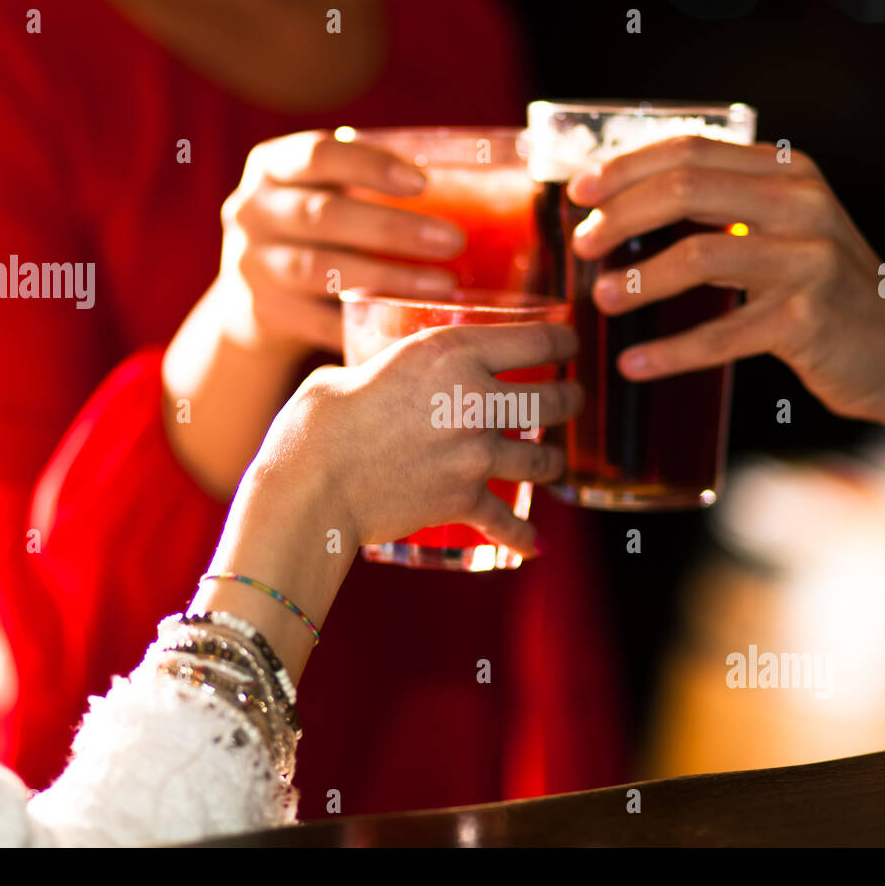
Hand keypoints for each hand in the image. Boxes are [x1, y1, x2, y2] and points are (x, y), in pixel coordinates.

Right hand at [164, 130, 466, 496]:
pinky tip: (411, 328)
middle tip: (454, 241)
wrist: (251, 296)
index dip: (370, 167)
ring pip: (323, 271)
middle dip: (393, 230)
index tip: (423, 182)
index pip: (319, 155)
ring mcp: (252, 266)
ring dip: (388, 279)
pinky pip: (321, 322)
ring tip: (443, 286)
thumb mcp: (325, 192)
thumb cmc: (316, 231)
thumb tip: (477, 180)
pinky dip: (366, 324)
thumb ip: (370, 183)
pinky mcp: (264, 314)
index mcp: (272, 166)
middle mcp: (251, 212)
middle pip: (324, 216)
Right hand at [251, 321, 582, 554]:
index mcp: (451, 352)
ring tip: (553, 462)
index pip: (536, 341)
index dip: (563, 343)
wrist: (312, 485)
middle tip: (572, 401)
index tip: (570, 347)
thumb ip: (383, 373)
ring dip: (552, 462)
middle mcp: (476, 399)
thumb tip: (377, 379)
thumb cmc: (318, 421)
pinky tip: (535, 544)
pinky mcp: (464, 500)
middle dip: (569, 401)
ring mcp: (476, 454)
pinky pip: (507, 522)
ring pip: (541, 459)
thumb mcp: (355, 369)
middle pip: (552, 400)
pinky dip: (523, 536)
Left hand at [568, 135, 884, 450]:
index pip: (692, 149)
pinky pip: (721, 334)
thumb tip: (626, 209)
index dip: (627, 167)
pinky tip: (634, 365)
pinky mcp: (807, 318)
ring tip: (599, 299)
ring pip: (698, 254)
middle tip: (582, 244)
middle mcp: (801, 203)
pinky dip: (671, 352)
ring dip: (638, 279)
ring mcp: (808, 259)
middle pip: (686, 190)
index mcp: (787, 172)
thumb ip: (725, 209)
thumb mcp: (784, 230)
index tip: (581, 191)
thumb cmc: (823, 291)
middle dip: (620, 215)